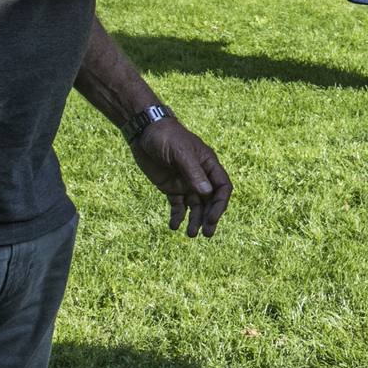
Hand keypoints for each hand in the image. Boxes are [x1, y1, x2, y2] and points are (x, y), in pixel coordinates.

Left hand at [130, 115, 231, 237]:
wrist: (145, 132)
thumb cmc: (166, 137)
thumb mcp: (180, 153)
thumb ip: (193, 172)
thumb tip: (207, 192)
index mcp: (208, 164)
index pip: (222, 187)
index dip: (220, 204)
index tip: (212, 219)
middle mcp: (200, 176)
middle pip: (210, 200)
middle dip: (209, 217)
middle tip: (206, 234)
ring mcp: (185, 182)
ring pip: (195, 206)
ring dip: (194, 220)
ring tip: (190, 235)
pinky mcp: (171, 187)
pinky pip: (178, 205)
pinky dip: (177, 216)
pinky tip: (174, 226)